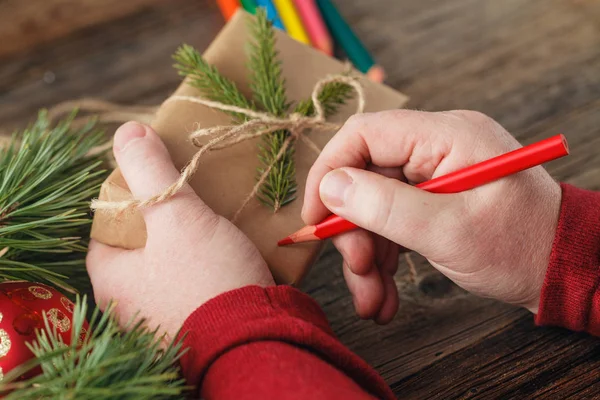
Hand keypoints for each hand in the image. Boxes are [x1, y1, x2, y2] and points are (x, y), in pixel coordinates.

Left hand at [87, 122, 273, 337]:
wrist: (254, 340)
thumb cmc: (206, 278)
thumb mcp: (176, 217)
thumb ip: (150, 171)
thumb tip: (126, 131)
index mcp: (111, 279)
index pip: (108, 223)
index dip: (131, 194)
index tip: (159, 179)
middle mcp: (130, 303)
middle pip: (141, 242)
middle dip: (165, 216)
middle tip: (191, 195)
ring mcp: (162, 316)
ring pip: (170, 261)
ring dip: (190, 239)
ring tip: (214, 216)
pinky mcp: (195, 322)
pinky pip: (194, 281)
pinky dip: (207, 261)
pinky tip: (227, 247)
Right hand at [302, 110, 560, 322]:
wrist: (562, 270)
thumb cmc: (520, 247)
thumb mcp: (449, 232)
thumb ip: (385, 207)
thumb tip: (329, 187)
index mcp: (445, 135)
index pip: (364, 134)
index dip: (329, 172)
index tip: (314, 218)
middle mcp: (436, 147)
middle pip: (366, 178)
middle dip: (354, 232)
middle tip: (357, 274)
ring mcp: (435, 174)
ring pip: (375, 206)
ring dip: (367, 255)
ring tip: (373, 301)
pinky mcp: (434, 199)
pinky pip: (393, 220)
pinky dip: (385, 257)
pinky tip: (385, 294)